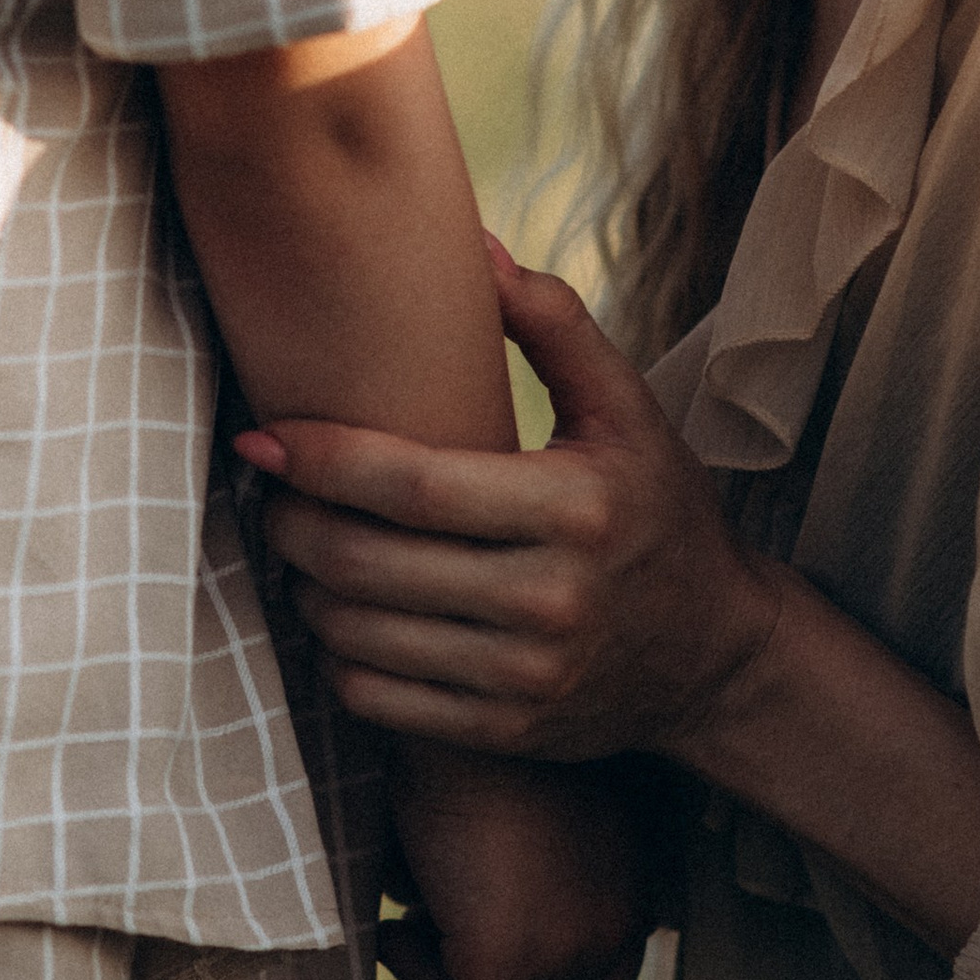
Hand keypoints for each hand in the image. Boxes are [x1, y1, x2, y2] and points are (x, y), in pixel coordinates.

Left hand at [237, 239, 780, 761]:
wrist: (716, 653)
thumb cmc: (656, 508)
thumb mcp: (627, 407)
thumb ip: (553, 322)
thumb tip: (475, 246)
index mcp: (574, 509)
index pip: (413, 486)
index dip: (322, 458)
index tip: (263, 437)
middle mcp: (549, 601)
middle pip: (368, 564)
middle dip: (293, 523)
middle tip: (272, 493)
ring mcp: (525, 679)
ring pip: (360, 634)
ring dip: (307, 587)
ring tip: (305, 549)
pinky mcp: (504, 734)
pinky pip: (378, 699)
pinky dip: (338, 655)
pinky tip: (343, 614)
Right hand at [378, 743, 653, 979]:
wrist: (453, 712)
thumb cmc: (479, 742)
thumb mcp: (532, 812)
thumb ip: (537, 871)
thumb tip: (476, 931)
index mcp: (633, 881)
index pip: (603, 977)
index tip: (479, 957)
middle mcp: (615, 922)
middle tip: (421, 931)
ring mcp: (565, 946)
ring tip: (399, 925)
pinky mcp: (505, 959)